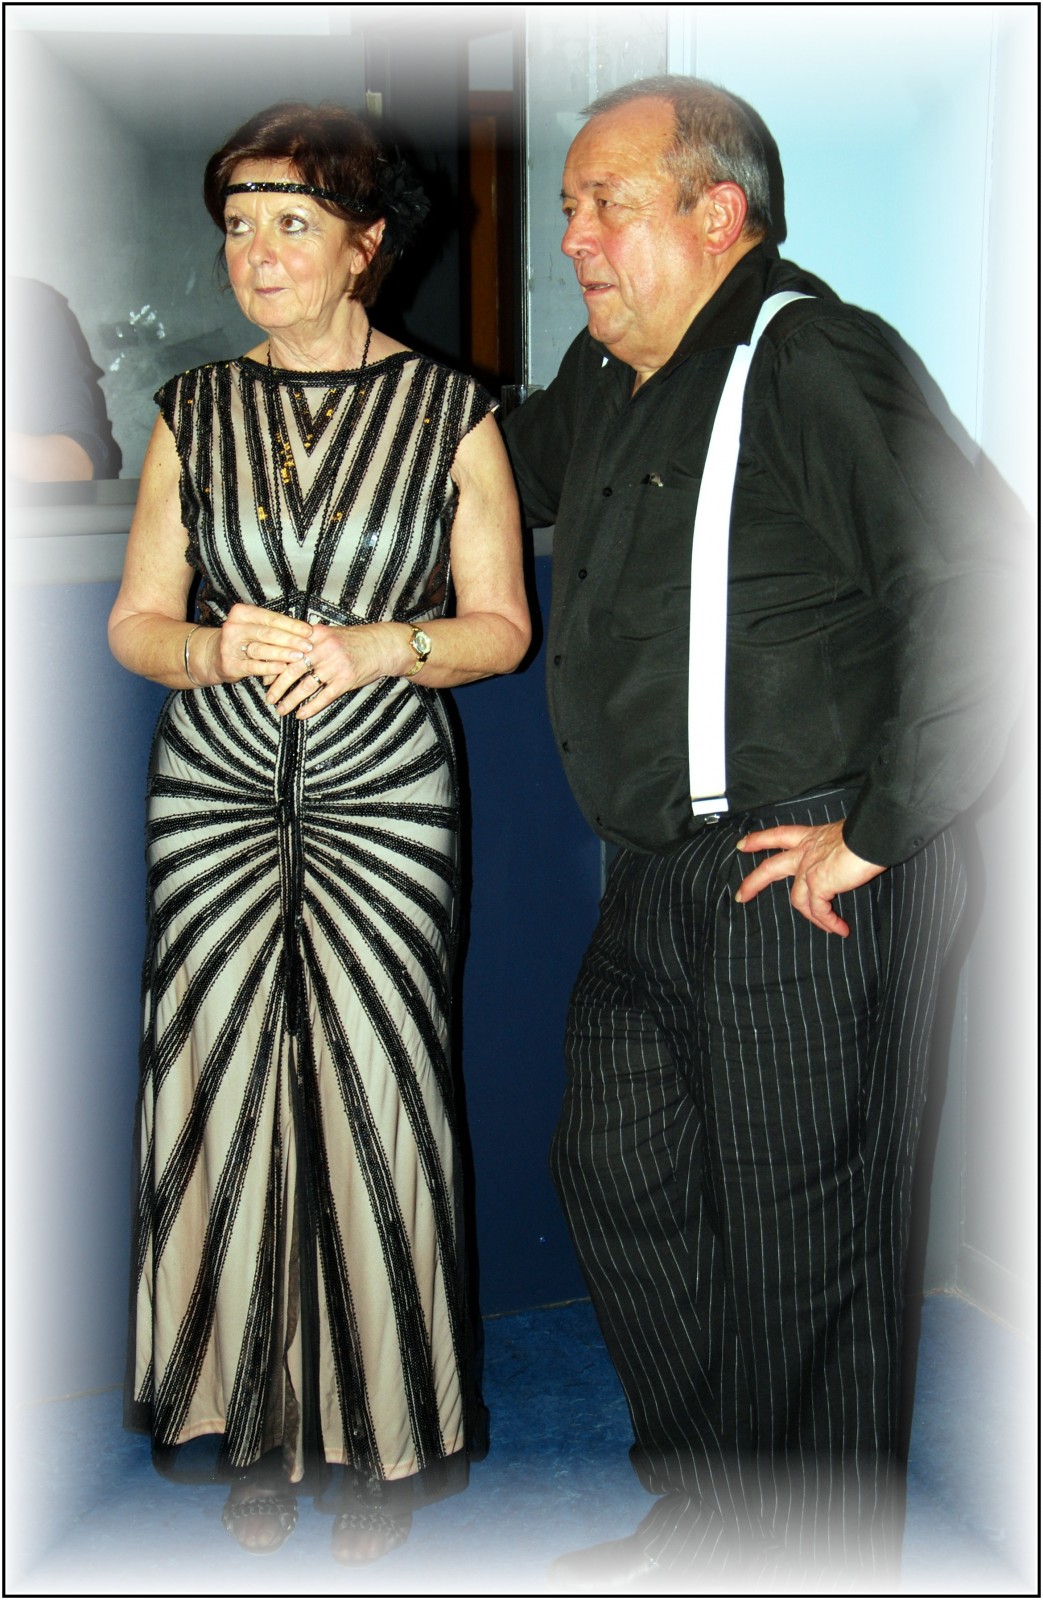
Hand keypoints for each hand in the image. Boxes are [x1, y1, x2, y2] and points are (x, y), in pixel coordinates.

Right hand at [202, 602, 313, 683]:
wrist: (212, 656)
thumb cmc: (242, 639)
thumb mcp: (254, 627)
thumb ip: (274, 627)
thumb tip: (305, 631)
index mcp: (242, 612)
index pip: (271, 618)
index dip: (292, 625)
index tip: (309, 631)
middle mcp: (234, 627)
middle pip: (267, 633)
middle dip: (290, 639)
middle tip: (308, 645)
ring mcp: (230, 646)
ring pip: (261, 649)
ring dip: (282, 653)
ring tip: (299, 656)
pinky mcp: (230, 664)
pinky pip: (253, 666)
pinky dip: (269, 667)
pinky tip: (282, 668)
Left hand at [263, 620, 404, 718]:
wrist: (381, 645)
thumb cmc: (353, 640)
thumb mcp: (329, 633)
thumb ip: (307, 641)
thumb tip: (282, 655)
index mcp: (315, 635)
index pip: (287, 651)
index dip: (273, 666)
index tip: (263, 678)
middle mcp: (324, 649)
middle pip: (292, 669)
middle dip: (277, 686)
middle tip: (268, 697)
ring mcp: (335, 665)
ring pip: (306, 686)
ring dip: (290, 700)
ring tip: (280, 710)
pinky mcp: (346, 680)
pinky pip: (324, 697)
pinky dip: (310, 707)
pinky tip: (300, 714)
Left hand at [734, 820, 884, 937]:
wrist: (871, 836)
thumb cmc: (865, 832)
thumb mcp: (845, 836)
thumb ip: (837, 848)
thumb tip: (847, 858)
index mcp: (810, 837)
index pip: (778, 836)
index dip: (759, 840)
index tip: (742, 845)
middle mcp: (805, 852)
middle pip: (770, 868)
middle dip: (753, 883)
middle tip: (741, 896)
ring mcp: (808, 870)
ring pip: (797, 900)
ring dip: (812, 918)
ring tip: (829, 928)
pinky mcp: (818, 885)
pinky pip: (819, 911)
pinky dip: (830, 922)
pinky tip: (840, 929)